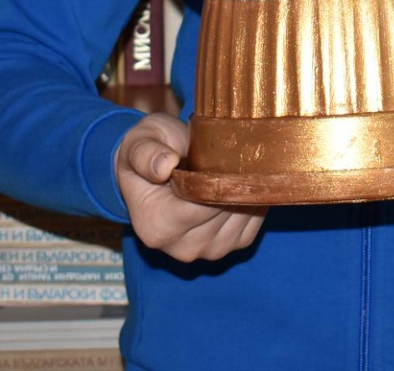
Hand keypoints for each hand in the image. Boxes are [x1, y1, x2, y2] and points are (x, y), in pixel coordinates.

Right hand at [114, 114, 266, 262]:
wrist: (151, 172)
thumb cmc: (148, 151)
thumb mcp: (139, 143)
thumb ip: (146, 154)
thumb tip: (165, 166)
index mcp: (156, 226)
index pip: (202, 203)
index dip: (218, 177)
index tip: (227, 152)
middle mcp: (181, 247)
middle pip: (225, 211)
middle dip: (234, 181)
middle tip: (239, 152)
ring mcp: (207, 251)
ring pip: (243, 216)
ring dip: (246, 190)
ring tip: (239, 164)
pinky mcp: (229, 247)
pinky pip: (253, 223)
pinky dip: (254, 201)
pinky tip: (243, 180)